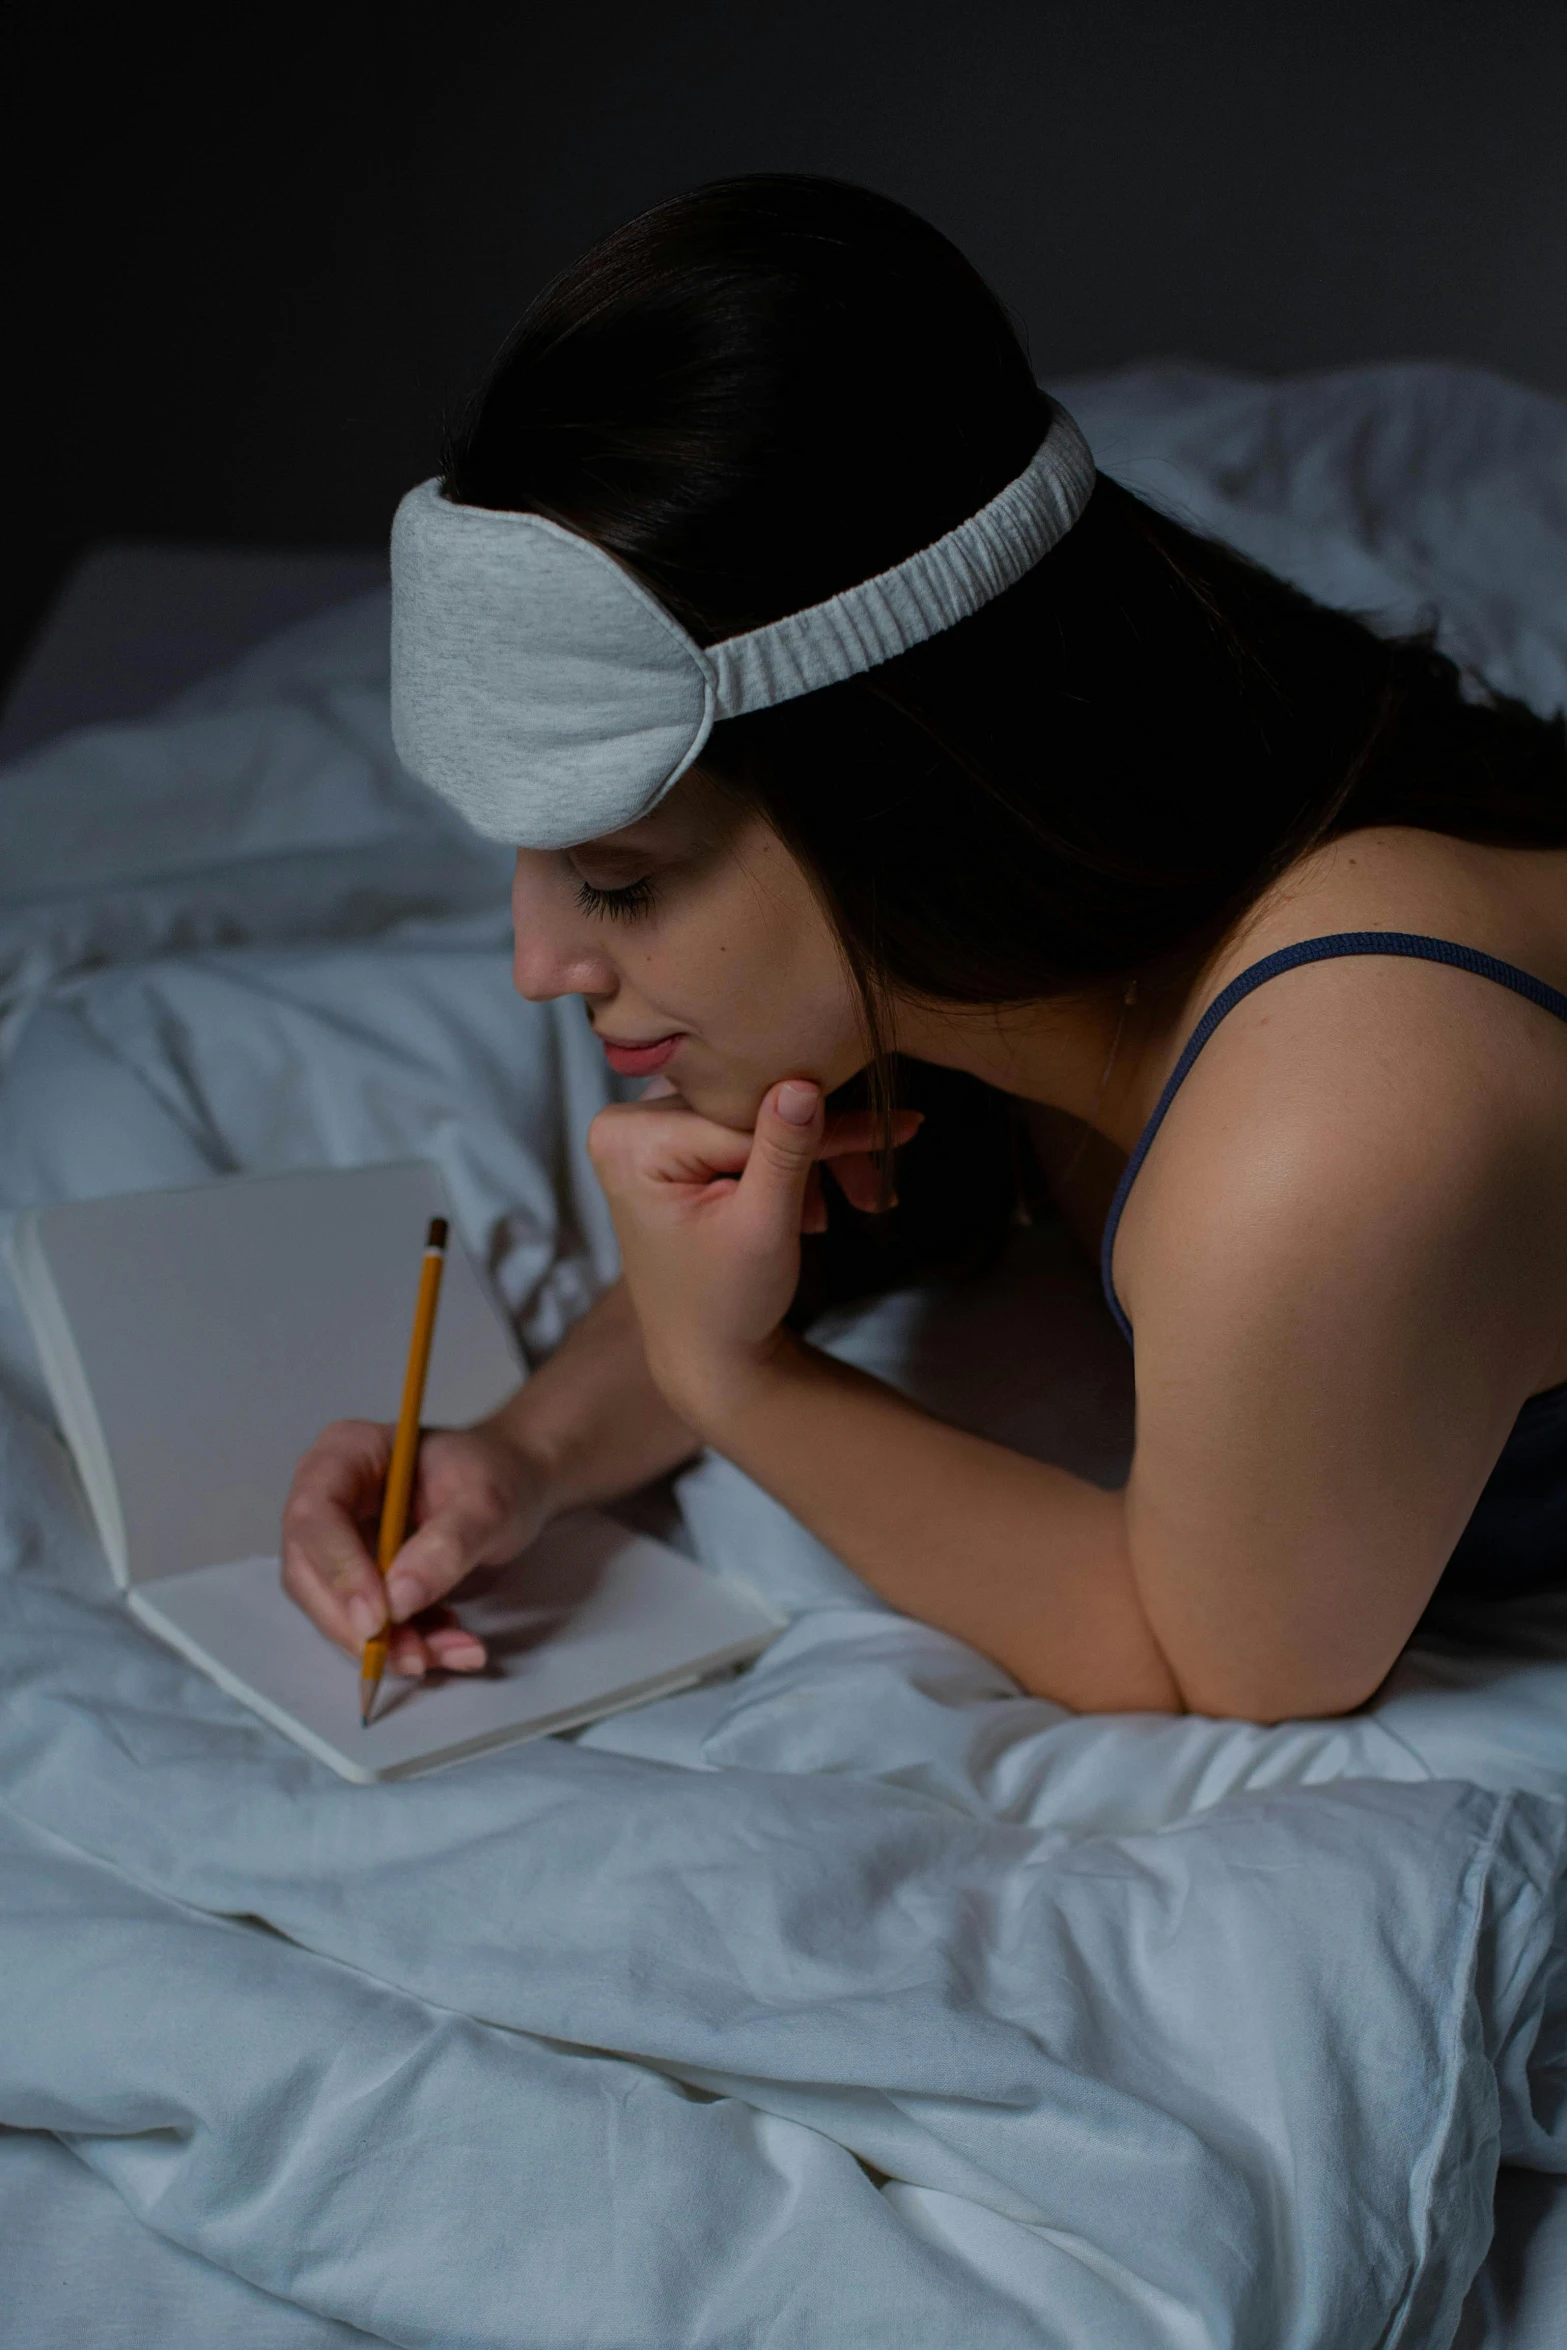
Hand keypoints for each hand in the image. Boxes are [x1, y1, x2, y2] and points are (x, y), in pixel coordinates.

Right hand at [280, 1417, 549, 1675]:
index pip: (316, 1517)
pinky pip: (363, 1622)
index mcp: (346, 1452)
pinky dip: (405, 1644)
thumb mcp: (487, 1504)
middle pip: (310, 1573)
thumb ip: (446, 1547)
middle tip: (415, 1657)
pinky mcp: (356, 1577)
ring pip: (335, 1609)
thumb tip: (397, 1602)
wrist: (513, 1485)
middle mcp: (327, 1496)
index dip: (339, 1572)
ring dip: (388, 1645)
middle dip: (360, 1626)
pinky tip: (451, 1644)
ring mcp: (337, 1539)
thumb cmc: (497, 1475)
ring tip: (452, 1651)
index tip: (379, 1619)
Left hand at [587, 1081, 920, 1429]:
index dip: (823, 1128)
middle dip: (821, 1147)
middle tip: (879, 1180)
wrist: (707, 1358)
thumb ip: (784, 1151)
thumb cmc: (728, 1305)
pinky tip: (814, 1209)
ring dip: (813, 1161)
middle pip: (750, 1111)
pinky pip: (745, 1134)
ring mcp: (646, 1134)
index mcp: (630, 1140)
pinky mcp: (673, 1146)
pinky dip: (789, 1166)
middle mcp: (626, 1125)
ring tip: (856, 1204)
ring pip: (755, 1121)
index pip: (745, 1115)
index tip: (894, 1125)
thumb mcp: (764, 1226)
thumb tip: (804, 1082)